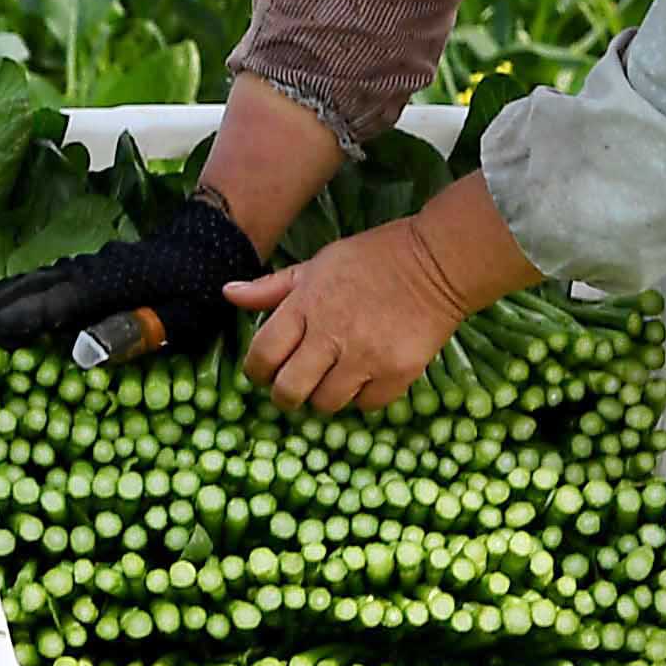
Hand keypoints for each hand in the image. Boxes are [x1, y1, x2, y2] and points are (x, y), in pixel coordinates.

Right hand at [0, 195, 262, 360]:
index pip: (34, 310)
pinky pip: (35, 286)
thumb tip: (80, 352)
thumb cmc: (198, 287)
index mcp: (96, 288)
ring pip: (22, 286)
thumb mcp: (178, 317)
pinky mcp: (83, 273)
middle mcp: (79, 275)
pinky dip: (9, 298)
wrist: (211, 242)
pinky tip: (0, 314)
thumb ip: (132, 332)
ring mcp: (79, 270)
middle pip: (16, 294)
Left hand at [232, 219, 469, 417]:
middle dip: (284, 394)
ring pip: (326, 404)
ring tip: (332, 378)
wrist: (437, 263)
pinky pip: (366, 406)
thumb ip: (271, 288)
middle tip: (294, 385)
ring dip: (323, 396)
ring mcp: (366, 358)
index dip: (257, 371)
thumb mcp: (316, 265)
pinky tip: (364, 377)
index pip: (263, 355)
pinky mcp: (398, 374)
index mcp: (307, 306)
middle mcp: (333, 335)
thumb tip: (228, 294)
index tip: (265, 371)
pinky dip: (361, 398)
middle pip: (289, 391)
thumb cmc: (372, 259)